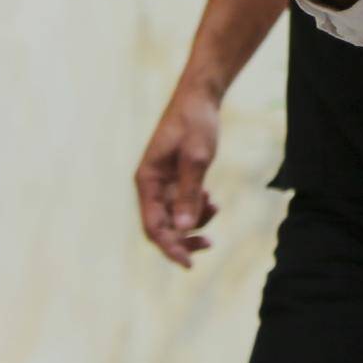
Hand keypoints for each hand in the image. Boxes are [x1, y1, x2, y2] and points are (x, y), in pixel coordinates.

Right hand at [135, 83, 221, 268]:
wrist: (200, 98)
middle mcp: (151, 185)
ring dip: (194, 220)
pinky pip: (183, 203)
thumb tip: (185, 228)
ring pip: (175, 217)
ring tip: (215, 205)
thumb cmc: (195, 123)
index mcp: (147, 181)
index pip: (154, 226)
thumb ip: (189, 192)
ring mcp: (163, 182)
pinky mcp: (175, 178)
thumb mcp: (197, 158)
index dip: (170, 247)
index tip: (189, 264)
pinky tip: (212, 199)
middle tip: (210, 244)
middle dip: (184, 239)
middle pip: (162, 226)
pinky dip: (197, 207)